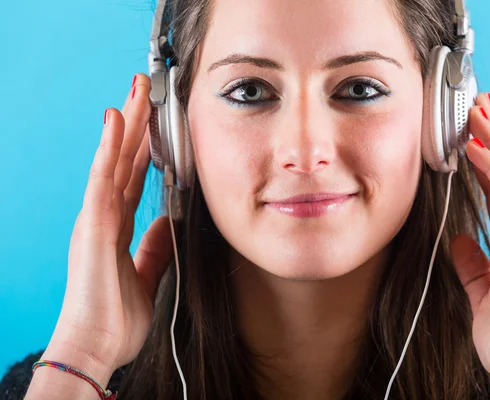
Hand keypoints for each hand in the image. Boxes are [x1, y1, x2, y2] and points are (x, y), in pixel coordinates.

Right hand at [46, 74, 175, 375]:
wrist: (98, 346)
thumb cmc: (116, 317)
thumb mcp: (146, 275)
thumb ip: (155, 246)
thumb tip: (168, 222)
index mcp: (116, 226)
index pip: (133, 176)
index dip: (143, 148)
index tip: (154, 122)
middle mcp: (104, 215)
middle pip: (123, 159)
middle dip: (136, 123)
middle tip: (146, 89)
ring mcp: (96, 216)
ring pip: (112, 159)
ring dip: (125, 122)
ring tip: (136, 89)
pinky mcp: (93, 224)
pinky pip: (102, 178)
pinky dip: (108, 148)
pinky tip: (116, 120)